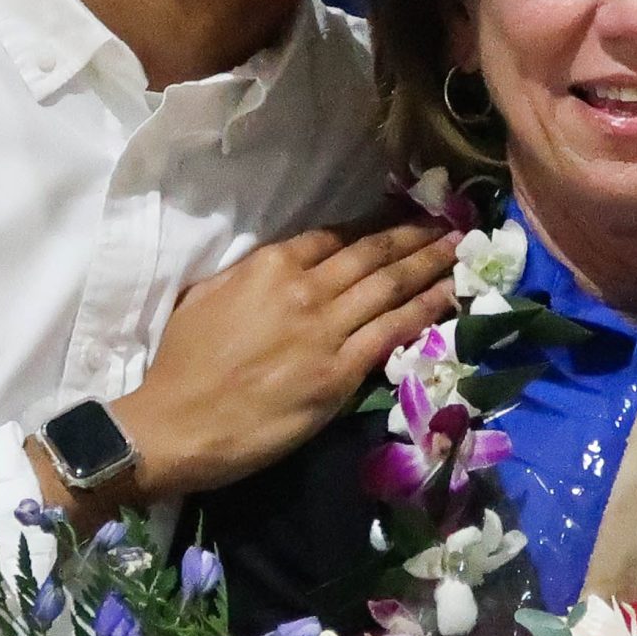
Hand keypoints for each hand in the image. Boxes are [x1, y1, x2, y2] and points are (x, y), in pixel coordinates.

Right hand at [97, 219, 457, 503]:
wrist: (176, 422)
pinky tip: (450, 295)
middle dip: (415, 235)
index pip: (335, 235)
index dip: (374, 223)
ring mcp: (326, 330)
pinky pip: (393, 332)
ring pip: (390, 286)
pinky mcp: (340, 373)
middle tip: (453, 222)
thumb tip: (278, 268)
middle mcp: (305, 289)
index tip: (402, 213)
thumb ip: (249, 275)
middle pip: (372, 254)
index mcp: (270, 265)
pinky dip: (426, 309)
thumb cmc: (181, 363)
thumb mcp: (207, 296)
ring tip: (460, 249)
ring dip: (431, 264)